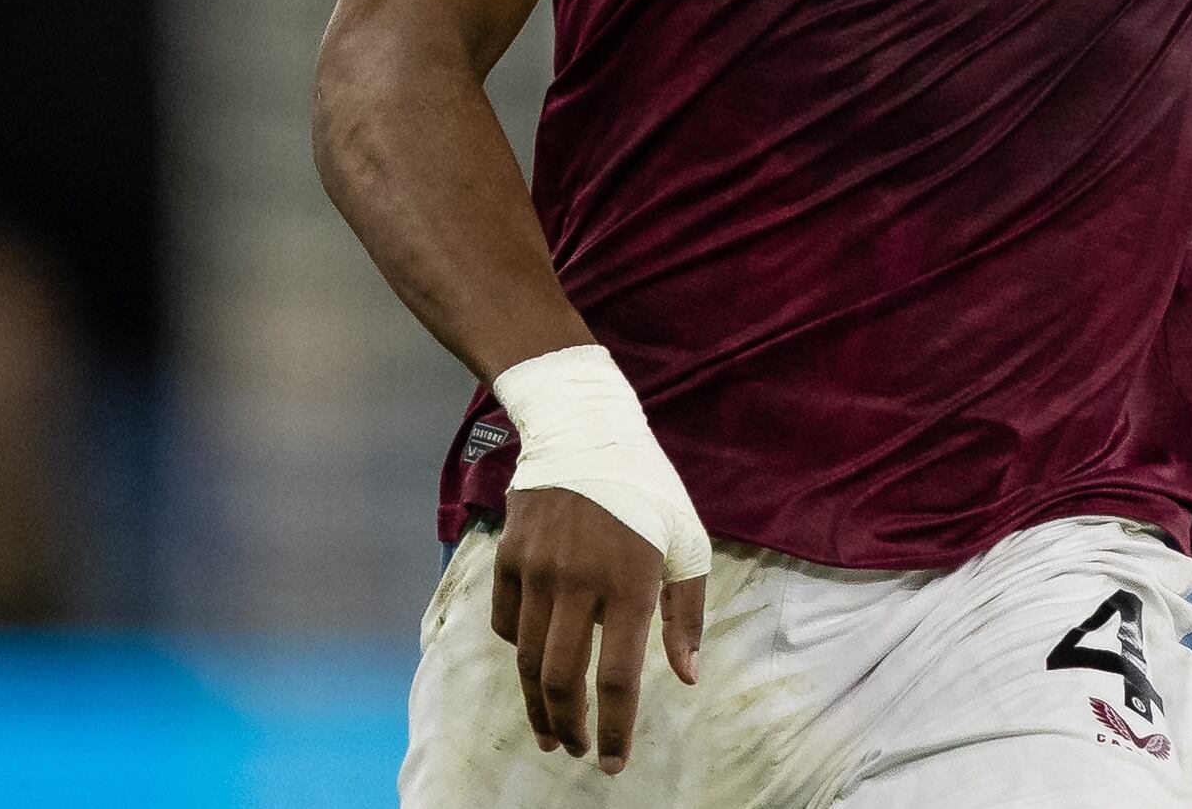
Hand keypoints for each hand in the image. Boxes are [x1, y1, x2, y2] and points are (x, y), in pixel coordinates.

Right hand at [491, 485, 707, 772]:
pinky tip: (531, 667)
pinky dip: (516, 651)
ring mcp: (537, 569)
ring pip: (526, 659)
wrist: (585, 429)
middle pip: (560, 678)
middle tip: (578, 749)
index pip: (617, 676)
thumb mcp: (688, 542)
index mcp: (631, 580)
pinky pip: (504, 622)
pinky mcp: (508, 558)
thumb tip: (686, 677)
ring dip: (536, 704)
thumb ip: (687, 614)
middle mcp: (578, 580)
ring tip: (550, 729)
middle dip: (569, 725)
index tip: (612, 763)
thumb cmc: (649, 489)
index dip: (613, 728)